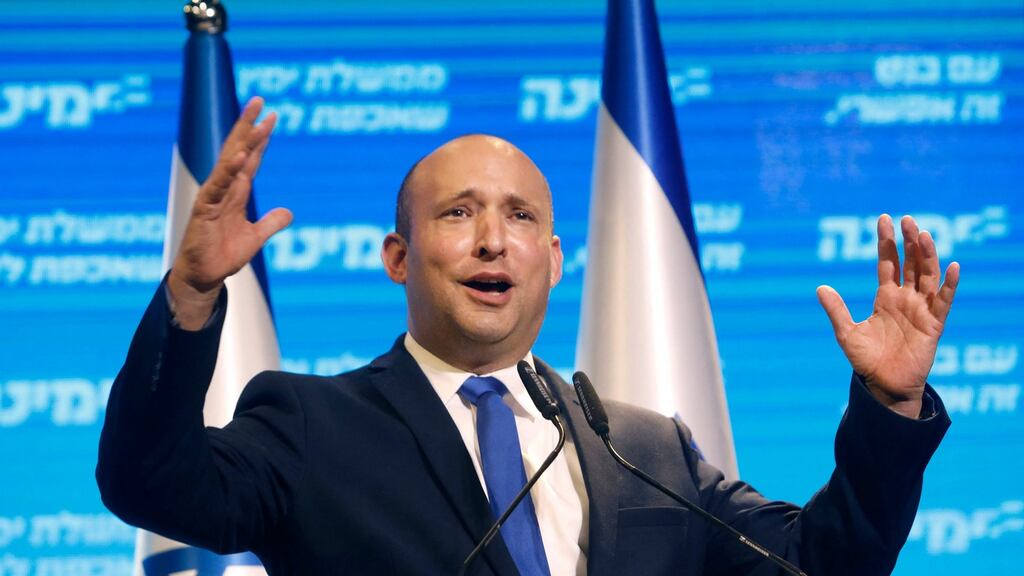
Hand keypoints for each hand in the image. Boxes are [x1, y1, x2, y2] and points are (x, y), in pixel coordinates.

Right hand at [167, 97, 292, 328]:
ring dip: (242, 139)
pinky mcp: (205, 208)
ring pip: (229, 161)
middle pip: (239, 150)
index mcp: (237, 192)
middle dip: (250, 125)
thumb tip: (288, 213)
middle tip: (260, 100)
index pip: (252, 159)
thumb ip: (271, 223)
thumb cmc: (223, 255)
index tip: (272, 116)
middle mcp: (225, 188)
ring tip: (254, 118)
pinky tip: (240, 155)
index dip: (262, 138)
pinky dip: (228, 170)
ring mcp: (213, 196)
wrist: (204, 277)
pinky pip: (218, 185)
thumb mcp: (256, 237)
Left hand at [816, 214, 959, 418]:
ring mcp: (921, 310)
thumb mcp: (846, 333)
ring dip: (927, 255)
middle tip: (907, 219)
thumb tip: (820, 287)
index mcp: (885, 298)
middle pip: (910, 263)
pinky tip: (953, 267)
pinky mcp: (934, 324)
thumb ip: (836, 310)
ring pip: (927, 276)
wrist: (884, 385)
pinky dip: (949, 285)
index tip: (884, 219)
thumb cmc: (867, 360)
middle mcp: (905, 299)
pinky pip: (944, 301)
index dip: (886, 242)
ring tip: (923, 234)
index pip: (887, 263)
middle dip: (908, 241)